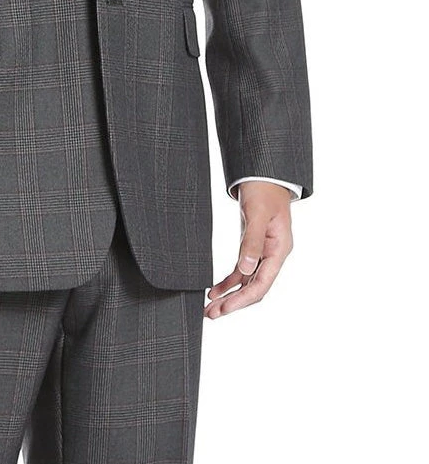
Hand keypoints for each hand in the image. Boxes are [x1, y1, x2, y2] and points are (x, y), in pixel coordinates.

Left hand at [204, 181, 293, 318]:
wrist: (263, 173)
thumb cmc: (263, 190)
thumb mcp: (256, 213)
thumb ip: (251, 241)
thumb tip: (246, 269)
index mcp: (279, 250)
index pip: (262, 284)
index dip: (242, 300)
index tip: (224, 309)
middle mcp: (273, 255)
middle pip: (254, 288)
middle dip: (233, 303)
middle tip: (210, 314)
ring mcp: (263, 252)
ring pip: (246, 282)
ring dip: (229, 296)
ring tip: (209, 309)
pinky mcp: (252, 246)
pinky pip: (241, 271)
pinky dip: (229, 282)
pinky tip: (215, 290)